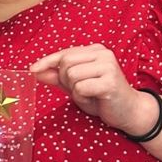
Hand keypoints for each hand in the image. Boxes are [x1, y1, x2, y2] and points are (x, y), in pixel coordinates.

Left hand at [30, 44, 153, 132]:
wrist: (129, 111)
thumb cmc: (101, 97)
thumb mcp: (75, 85)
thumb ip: (57, 77)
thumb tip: (36, 71)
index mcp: (94, 50)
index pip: (63, 53)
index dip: (46, 62)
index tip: (32, 69)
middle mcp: (103, 53)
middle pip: (65, 63)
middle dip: (65, 80)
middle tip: (80, 90)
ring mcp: (108, 66)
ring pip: (71, 75)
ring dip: (75, 91)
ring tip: (90, 95)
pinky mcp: (110, 82)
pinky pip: (80, 88)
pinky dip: (82, 98)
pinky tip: (95, 100)